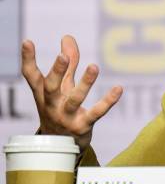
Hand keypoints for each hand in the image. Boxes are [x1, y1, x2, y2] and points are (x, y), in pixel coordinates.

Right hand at [21, 35, 122, 151]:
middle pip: (50, 87)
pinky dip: (108, 101)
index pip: (31, 75)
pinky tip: (118, 89)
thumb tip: (68, 36)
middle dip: (57, 72)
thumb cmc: (61, 109)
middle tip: (61, 56)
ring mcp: (66, 117)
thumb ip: (68, 62)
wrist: (62, 147)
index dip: (28, 59)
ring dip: (85, 83)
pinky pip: (96, 113)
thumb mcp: (63, 86)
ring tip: (94, 66)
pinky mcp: (83, 126)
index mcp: (43, 93)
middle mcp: (51, 105)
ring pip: (74, 99)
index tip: (27, 41)